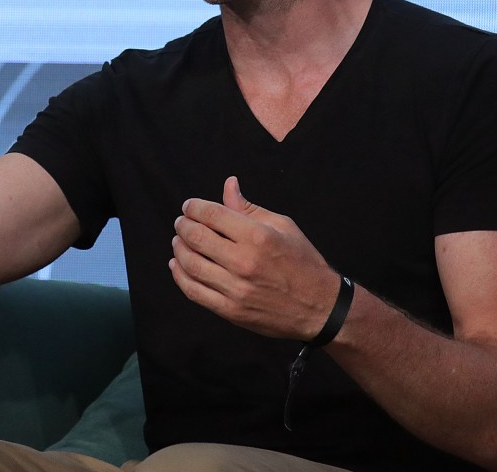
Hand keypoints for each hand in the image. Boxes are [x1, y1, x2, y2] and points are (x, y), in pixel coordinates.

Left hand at [170, 175, 340, 340]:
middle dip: (183, 225)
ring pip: (191, 265)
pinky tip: (177, 266)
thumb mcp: (283, 226)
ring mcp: (236, 289)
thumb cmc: (303, 261)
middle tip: (181, 222)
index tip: (189, 206)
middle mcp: (244, 262)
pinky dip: (180, 277)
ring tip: (178, 241)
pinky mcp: (231, 311)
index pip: (212, 214)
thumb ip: (250, 208)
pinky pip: (195, 292)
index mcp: (257, 236)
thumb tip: (229, 185)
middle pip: (197, 237)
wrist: (319, 307)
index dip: (194, 207)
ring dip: (179, 249)